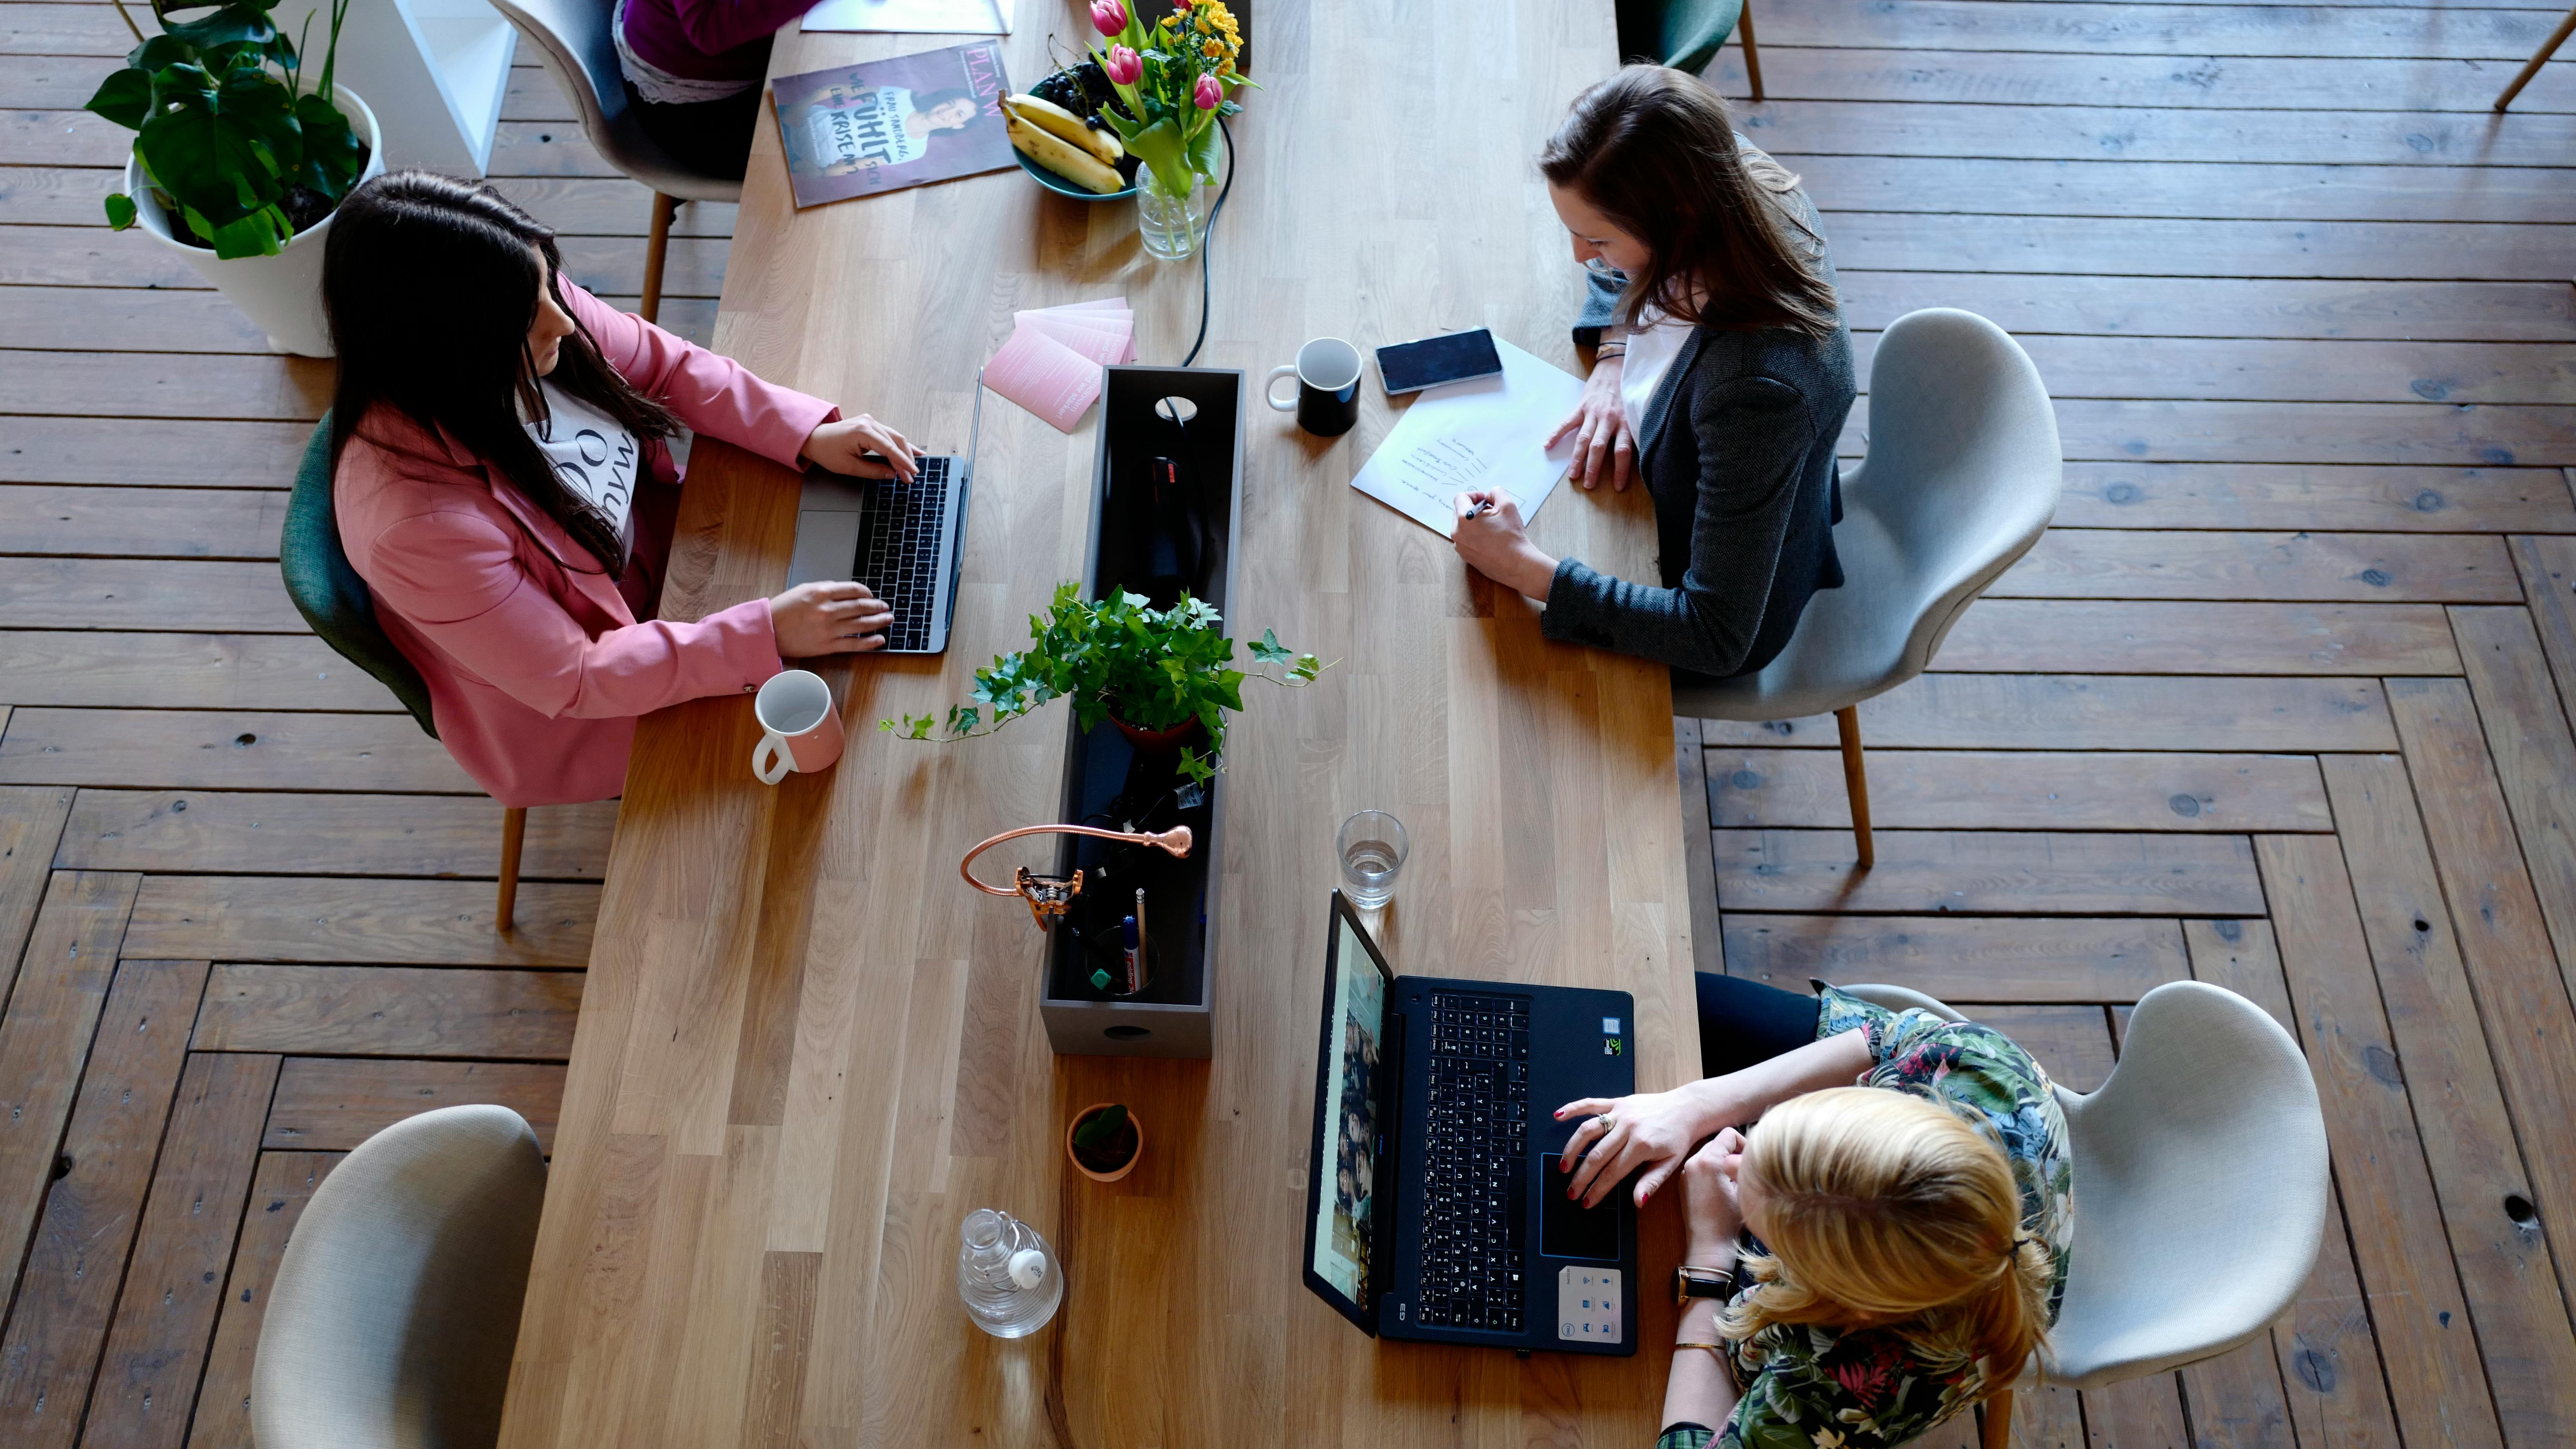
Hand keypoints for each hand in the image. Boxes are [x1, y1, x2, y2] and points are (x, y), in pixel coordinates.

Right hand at [768, 580, 892, 656]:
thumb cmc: (783, 609)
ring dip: (878, 622)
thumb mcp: (803, 590)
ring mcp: (828, 629)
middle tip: (885, 607)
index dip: (867, 592)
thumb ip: (826, 589)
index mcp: (821, 592)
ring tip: (888, 620)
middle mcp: (827, 610)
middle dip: (877, 606)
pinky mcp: (827, 646)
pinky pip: (854, 643)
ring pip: (861, 624)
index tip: (872, 595)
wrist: (768, 631)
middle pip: (861, 606)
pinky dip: (869, 642)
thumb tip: (847, 592)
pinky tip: (879, 639)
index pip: (853, 590)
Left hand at [800, 414, 923, 480]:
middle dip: (906, 460)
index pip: (889, 448)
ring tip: (916, 465)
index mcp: (863, 431)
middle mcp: (869, 422)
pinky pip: (889, 435)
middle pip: (896, 440)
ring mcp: (870, 421)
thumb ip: (872, 471)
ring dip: (905, 452)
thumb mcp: (849, 467)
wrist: (814, 438)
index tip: (912, 475)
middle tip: (912, 476)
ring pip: (895, 437)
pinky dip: (899, 445)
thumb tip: (892, 474)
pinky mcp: (870, 424)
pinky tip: (913, 450)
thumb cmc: (827, 451)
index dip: (903, 463)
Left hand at [1452, 490, 1558, 601]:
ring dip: (1474, 523)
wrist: (1518, 564)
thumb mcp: (1508, 505)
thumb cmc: (1512, 536)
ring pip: (1463, 527)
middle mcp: (1457, 533)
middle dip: (1474, 509)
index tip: (1485, 500)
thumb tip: (1489, 495)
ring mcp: (1460, 547)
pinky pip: (1466, 540)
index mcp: (1464, 518)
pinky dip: (1475, 536)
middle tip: (1491, 513)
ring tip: (1492, 527)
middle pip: (1460, 512)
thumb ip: (1496, 492)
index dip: (1474, 495)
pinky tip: (1491, 539)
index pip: (1460, 497)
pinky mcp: (1466, 557)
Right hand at [1544, 355, 1636, 491]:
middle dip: (1593, 468)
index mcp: (1625, 422)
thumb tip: (1639, 455)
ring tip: (1573, 476)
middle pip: (1599, 448)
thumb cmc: (1629, 391)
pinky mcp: (1582, 406)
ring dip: (1577, 459)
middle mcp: (1609, 419)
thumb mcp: (1636, 411)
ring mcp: (1593, 412)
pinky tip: (1547, 446)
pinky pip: (1567, 422)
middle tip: (1589, 486)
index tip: (1618, 487)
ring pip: (1584, 439)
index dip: (1621, 470)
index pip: (1623, 451)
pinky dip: (1556, 434)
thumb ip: (1633, 430)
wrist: (1617, 364)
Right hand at [1553, 1085, 1719, 1209]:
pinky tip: (1558, 1116)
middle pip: (1596, 1156)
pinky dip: (1573, 1108)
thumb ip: (1651, 1182)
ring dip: (1572, 1149)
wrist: (1687, 1108)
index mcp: (1641, 1146)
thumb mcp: (1670, 1164)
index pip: (1612, 1173)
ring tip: (1563, 1166)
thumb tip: (1637, 1202)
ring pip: (1588, 1131)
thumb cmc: (1679, 1138)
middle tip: (1570, 1192)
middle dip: (1581, 1177)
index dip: (1597, 1190)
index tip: (1586, 1202)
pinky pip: (1591, 1104)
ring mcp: (1620, 1113)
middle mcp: (1628, 1128)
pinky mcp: (1617, 1102)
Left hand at [1681, 1128, 1747, 1261]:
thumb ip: (1743, 1166)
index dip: (1744, 1143)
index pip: (1728, 1134)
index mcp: (1708, 1161)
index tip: (1750, 1160)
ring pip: (1708, 1153)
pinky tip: (1721, 1188)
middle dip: (1732, 1151)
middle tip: (1744, 1170)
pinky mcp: (1683, 1183)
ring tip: (1733, 1180)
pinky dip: (1711, 1170)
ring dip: (1721, 1160)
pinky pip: (1700, 1166)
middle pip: (1717, 1142)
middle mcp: (1693, 1163)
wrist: (1709, 1245)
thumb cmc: (1729, 1221)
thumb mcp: (1744, 1189)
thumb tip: (1747, 1155)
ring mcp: (1686, 1173)